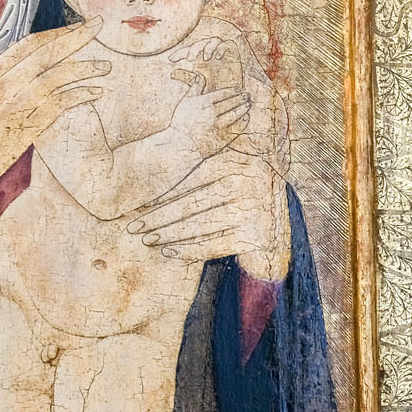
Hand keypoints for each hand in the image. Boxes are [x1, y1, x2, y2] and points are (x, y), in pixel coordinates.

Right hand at [0, 20, 109, 232]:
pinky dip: (77, 98)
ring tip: (105, 65)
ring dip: (83, 70)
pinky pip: (55, 111)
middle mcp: (1, 90)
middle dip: (75, 39)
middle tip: (98, 27)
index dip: (56, 33)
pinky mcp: (21, 136)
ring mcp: (12, 113)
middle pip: (46, 56)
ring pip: (55, 82)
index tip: (77, 26)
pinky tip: (94, 93)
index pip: (28, 46)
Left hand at [127, 143, 290, 277]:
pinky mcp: (258, 237)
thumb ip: (195, 170)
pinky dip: (188, 249)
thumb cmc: (239, 197)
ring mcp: (255, 209)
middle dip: (159, 217)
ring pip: (200, 225)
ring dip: (168, 235)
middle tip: (134, 227)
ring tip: (147, 239)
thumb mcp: (223, 175)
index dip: (163, 193)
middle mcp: (248, 181)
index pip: (190, 178)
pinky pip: (213, 245)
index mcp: (236, 160)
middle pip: (192, 202)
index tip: (139, 205)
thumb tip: (144, 177)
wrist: (276, 228)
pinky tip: (169, 251)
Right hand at [169, 85, 250, 157]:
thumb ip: (195, 88)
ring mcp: (219, 126)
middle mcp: (212, 113)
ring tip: (248, 104)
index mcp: (204, 103)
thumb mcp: (185, 102)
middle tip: (247, 95)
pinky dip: (243, 122)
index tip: (239, 89)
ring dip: (244, 108)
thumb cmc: (181, 123)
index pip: (224, 93)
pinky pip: (237, 128)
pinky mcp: (223, 138)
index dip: (234, 91)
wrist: (180, 146)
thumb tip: (200, 76)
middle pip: (232, 102)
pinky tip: (246, 117)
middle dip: (242, 97)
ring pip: (236, 114)